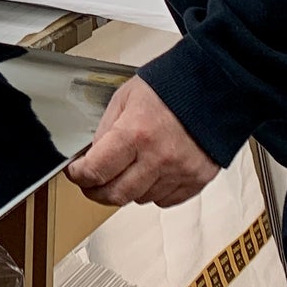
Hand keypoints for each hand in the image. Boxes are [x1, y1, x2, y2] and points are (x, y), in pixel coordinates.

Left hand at [65, 76, 219, 208]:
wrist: (211, 86)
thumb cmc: (168, 87)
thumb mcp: (123, 99)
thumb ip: (105, 131)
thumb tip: (91, 158)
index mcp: (135, 132)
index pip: (96, 171)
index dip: (79, 176)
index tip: (75, 173)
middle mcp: (159, 157)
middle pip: (116, 195)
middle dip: (96, 192)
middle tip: (90, 183)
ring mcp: (180, 171)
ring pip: (140, 199)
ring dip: (126, 190)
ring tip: (124, 171)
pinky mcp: (197, 179)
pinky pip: (166, 201)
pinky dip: (152, 192)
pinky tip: (149, 175)